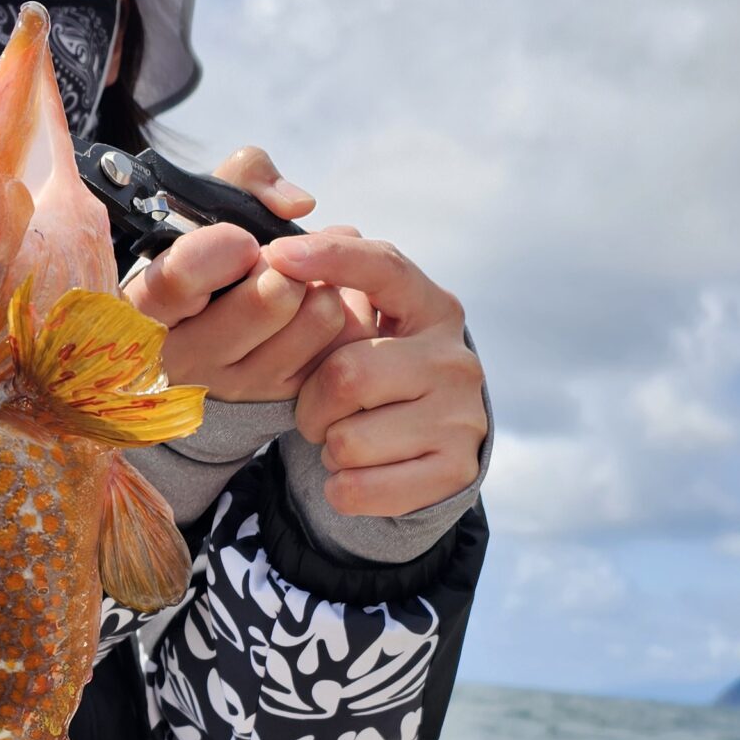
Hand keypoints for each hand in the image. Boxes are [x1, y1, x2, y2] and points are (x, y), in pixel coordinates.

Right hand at [123, 149, 355, 402]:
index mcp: (146, 307)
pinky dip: (339, 311)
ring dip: (321, 282)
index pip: (182, 277)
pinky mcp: (276, 395)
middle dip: (286, 262)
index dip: (225, 246)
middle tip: (277, 255)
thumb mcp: (200, 204)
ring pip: (316, 318)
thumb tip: (298, 205)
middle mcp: (185, 358)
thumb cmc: (198, 255)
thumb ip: (244, 176)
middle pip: (271, 298)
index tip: (239, 240)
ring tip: (301, 275)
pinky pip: (340, 343)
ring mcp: (233, 384)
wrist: (194, 328)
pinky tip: (312, 302)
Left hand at [261, 232, 486, 517]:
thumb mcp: (368, 327)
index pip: (383, 268)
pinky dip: (340, 488)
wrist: (433, 451)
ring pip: (347, 440)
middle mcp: (454, 359)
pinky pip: (358, 488)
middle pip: (345, 374)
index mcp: (433, 309)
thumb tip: (286, 251)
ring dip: (327, 447)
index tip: (278, 254)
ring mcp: (461, 417)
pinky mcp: (455, 471)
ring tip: (346, 439)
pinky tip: (355, 473)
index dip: (330, 259)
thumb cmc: (383, 377)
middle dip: (310, 403)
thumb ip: (337, 285)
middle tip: (317, 411)